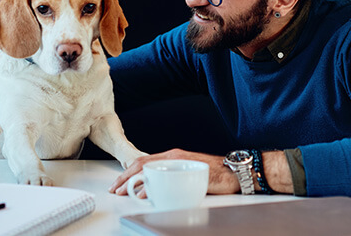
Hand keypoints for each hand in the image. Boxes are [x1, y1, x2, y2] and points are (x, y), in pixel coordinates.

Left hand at [108, 149, 239, 197]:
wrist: (236, 172)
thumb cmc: (215, 174)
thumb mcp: (187, 174)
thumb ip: (171, 179)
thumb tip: (152, 191)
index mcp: (171, 156)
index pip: (143, 161)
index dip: (127, 172)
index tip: (118, 183)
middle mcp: (173, 156)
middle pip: (141, 164)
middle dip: (124, 177)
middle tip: (114, 189)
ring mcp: (180, 162)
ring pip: (150, 170)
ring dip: (133, 182)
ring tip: (123, 192)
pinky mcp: (188, 171)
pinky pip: (165, 179)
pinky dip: (151, 187)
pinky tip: (143, 194)